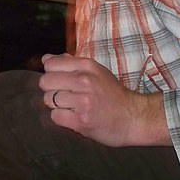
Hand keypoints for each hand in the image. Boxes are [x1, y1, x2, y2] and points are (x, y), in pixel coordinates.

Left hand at [38, 53, 170, 146]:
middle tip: (64, 96)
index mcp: (87, 66)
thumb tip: (46, 59)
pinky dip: (61, 118)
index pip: (51, 63)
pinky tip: (73, 117)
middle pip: (46, 81)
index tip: (60, 80)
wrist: (134, 117)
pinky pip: (55, 116)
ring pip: (48, 99)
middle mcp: (84, 81)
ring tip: (71, 107)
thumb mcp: (96, 71)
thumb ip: (71, 63)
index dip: (51, 73)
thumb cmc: (113, 95)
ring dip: (56, 105)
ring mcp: (83, 101)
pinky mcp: (81, 120)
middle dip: (51, 90)